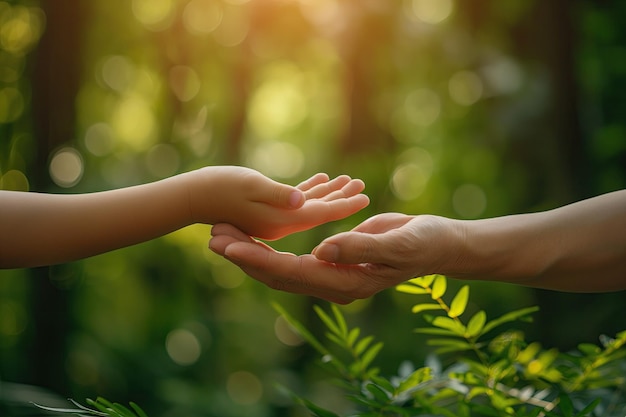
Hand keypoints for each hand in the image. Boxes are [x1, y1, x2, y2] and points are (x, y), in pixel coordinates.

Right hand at [188, 166, 369, 239]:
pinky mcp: (266, 212)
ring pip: (309, 206)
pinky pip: (293, 202)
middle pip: (319, 212)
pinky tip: (322, 180)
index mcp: (279, 221)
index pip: (319, 214)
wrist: (190, 198)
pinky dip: (308, 192)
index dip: (344, 205)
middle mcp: (280, 224)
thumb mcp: (249, 186)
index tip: (366, 197)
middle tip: (363, 185)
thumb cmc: (218, 187)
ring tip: (349, 180)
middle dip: (342, 199)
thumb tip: (302, 199)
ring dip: (329, 193)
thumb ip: (278, 195)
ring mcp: (273, 220)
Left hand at [209, 213, 458, 302]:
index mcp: (346, 282)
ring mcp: (330, 274)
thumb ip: (360, 247)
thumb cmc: (422, 244)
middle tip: (211, 236)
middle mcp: (332, 283)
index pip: (292, 272)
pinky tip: (250, 232)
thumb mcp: (396, 243)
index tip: (229, 246)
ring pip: (279, 267)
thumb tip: (322, 249)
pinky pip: (291, 257)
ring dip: (249, 250)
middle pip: (276, 274)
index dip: (259, 259)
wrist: (435, 245)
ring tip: (220, 232)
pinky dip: (268, 244)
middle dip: (243, 256)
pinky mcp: (330, 261)